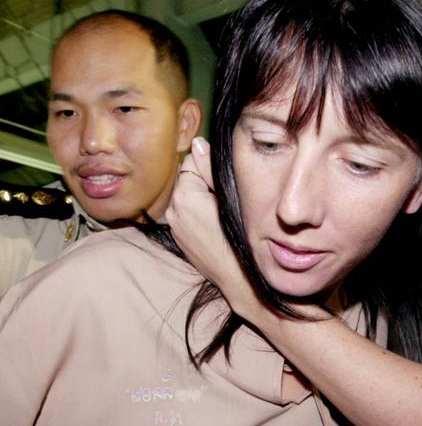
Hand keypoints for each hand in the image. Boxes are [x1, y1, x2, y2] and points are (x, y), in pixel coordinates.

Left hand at [165, 137, 259, 317]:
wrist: (241, 282)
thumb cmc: (244, 240)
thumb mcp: (234, 198)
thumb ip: (212, 168)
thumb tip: (200, 143)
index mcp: (184, 196)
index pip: (193, 160)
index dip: (213, 167)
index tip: (227, 181)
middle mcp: (173, 210)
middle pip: (190, 178)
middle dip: (206, 181)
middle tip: (228, 197)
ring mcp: (175, 226)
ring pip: (190, 195)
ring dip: (203, 196)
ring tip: (224, 212)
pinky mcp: (180, 238)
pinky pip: (189, 213)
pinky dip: (201, 213)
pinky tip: (217, 225)